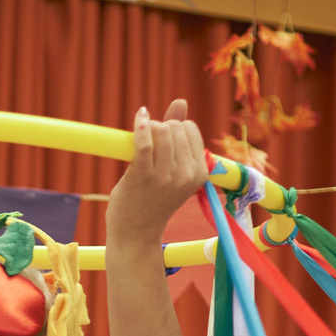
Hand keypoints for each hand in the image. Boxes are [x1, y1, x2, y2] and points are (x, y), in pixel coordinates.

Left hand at [104, 100, 207, 248]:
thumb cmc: (152, 200)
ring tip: (141, 148)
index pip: (190, 129)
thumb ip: (178, 134)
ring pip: (160, 130)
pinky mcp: (142, 176)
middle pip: (174, 127)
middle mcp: (186, 174)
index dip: (173, 130)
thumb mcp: (172, 169)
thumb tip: (180, 101)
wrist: (136, 234)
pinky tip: (139, 118)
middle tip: (149, 150)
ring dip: (148, 130)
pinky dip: (141, 125)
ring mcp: (165, 176)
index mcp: (199, 172)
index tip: (162, 145)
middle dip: (160, 130)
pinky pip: (144, 141)